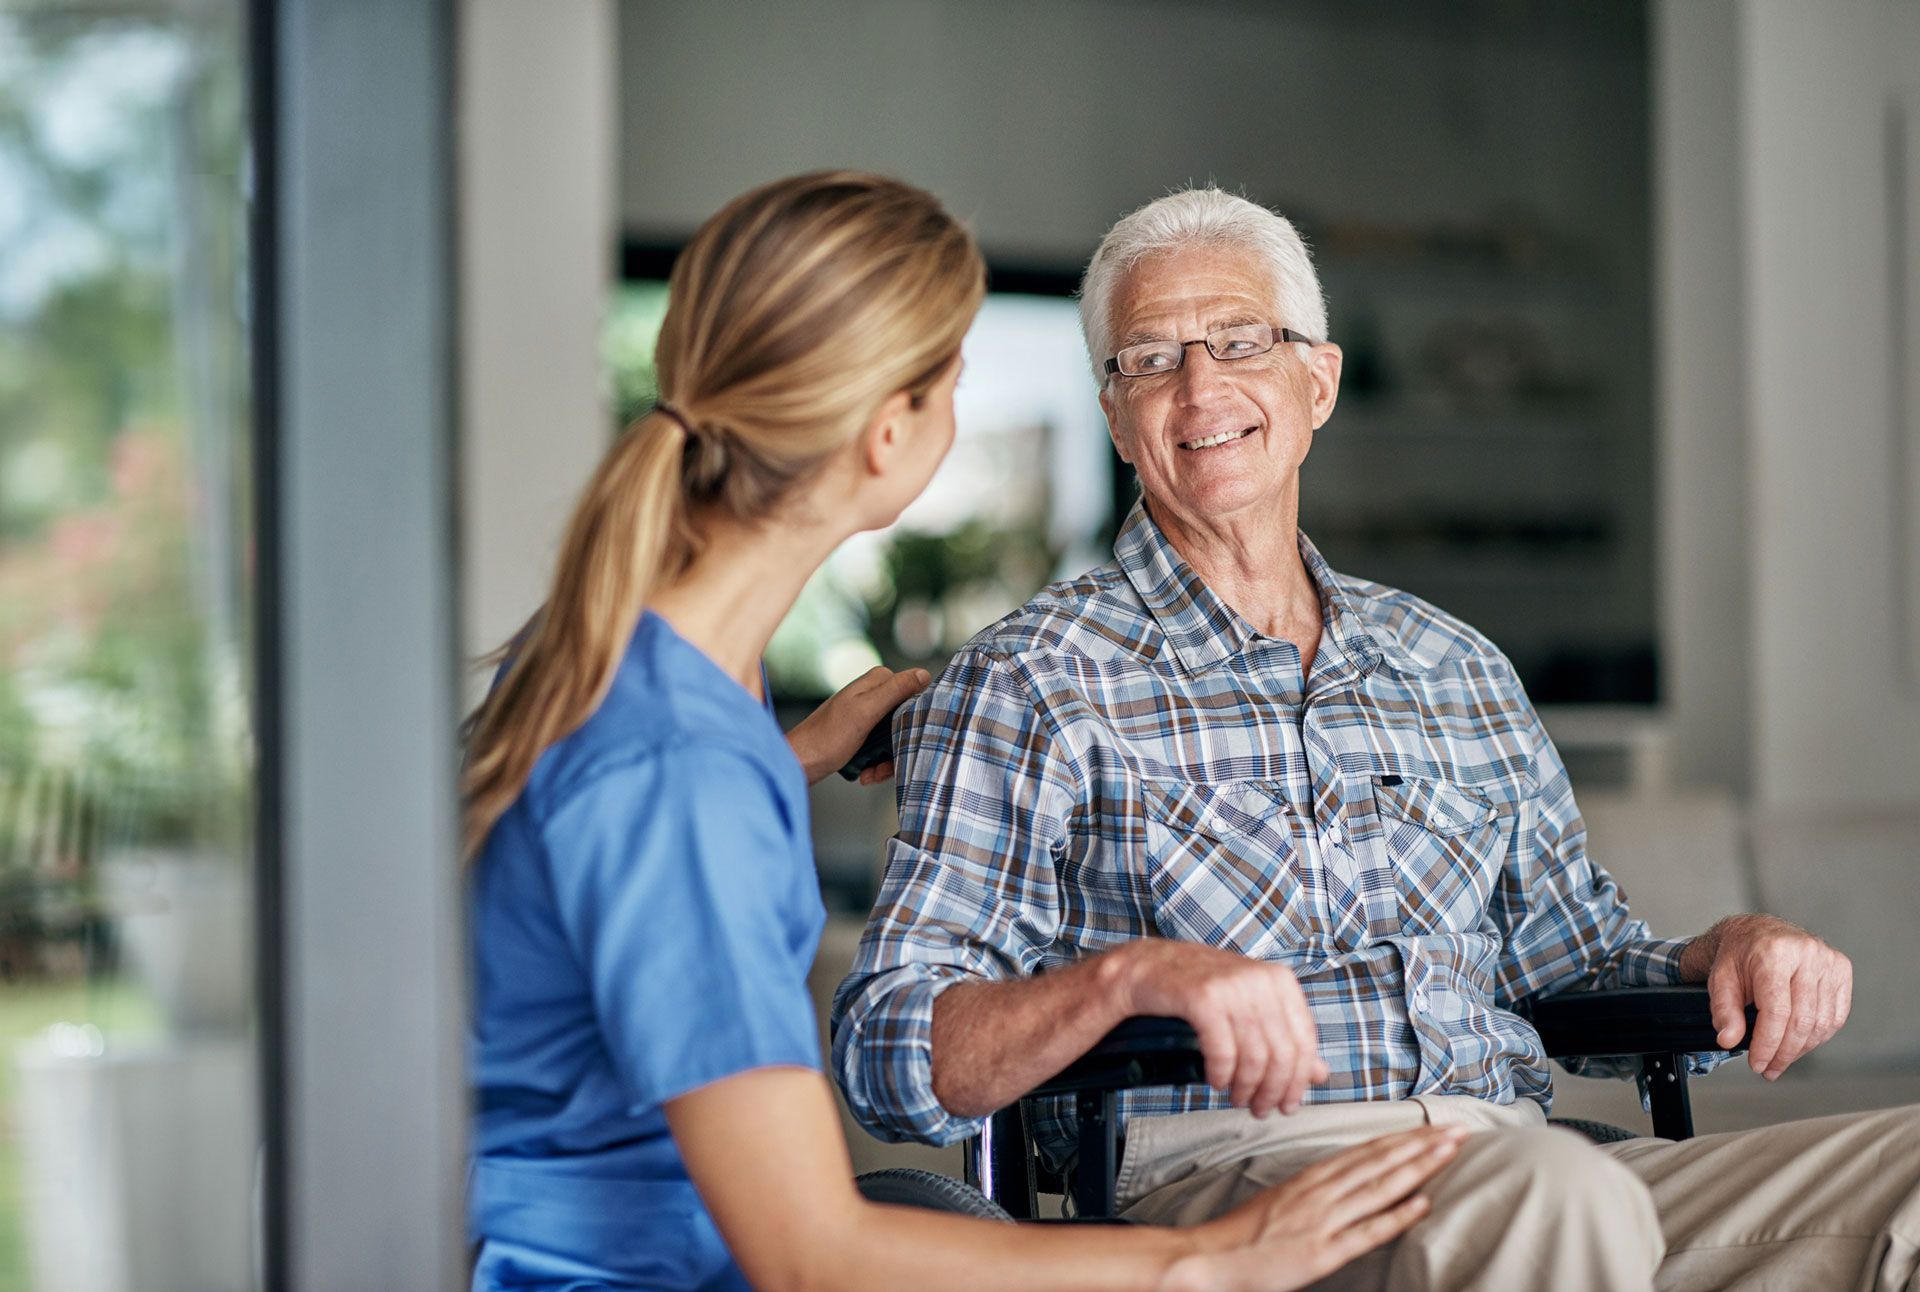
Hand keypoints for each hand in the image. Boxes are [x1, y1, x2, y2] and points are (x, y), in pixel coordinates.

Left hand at [784, 665, 930, 786]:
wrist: (798, 763)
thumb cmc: (826, 738)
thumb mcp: (865, 712)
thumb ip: (894, 691)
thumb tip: (924, 674)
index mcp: (876, 681)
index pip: (915, 690)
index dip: (918, 715)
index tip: (912, 736)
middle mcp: (873, 694)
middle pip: (907, 718)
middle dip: (901, 744)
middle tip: (885, 763)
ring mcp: (868, 715)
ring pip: (897, 737)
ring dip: (888, 760)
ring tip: (871, 773)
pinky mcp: (863, 733)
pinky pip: (883, 748)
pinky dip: (877, 764)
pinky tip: (866, 774)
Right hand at [1112, 939, 1329, 1117]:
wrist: (1147, 968)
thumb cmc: (1198, 990)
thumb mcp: (1249, 1008)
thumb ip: (1284, 1037)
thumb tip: (1321, 1074)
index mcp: (1279, 979)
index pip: (1304, 1040)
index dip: (1298, 1080)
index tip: (1288, 1104)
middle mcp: (1259, 978)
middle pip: (1282, 1053)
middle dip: (1273, 1090)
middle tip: (1260, 1109)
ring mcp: (1232, 986)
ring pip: (1254, 1056)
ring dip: (1246, 1088)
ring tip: (1238, 1099)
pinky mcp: (1203, 997)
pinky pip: (1223, 1051)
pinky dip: (1221, 1074)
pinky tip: (1216, 1082)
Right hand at [1163, 1126, 1465, 1291]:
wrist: (1212, 1256)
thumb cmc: (1243, 1233)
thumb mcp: (1281, 1200)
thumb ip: (1314, 1191)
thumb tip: (1344, 1183)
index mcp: (1311, 1179)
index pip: (1367, 1151)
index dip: (1404, 1138)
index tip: (1433, 1127)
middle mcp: (1321, 1192)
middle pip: (1380, 1161)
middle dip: (1422, 1144)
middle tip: (1458, 1130)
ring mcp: (1323, 1220)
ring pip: (1379, 1186)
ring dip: (1418, 1167)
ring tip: (1449, 1152)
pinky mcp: (1322, 1251)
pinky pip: (1366, 1230)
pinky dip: (1396, 1216)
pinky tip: (1422, 1203)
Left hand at [1685, 913, 1851, 1078]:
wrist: (1759, 932)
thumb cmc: (1740, 955)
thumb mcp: (1720, 979)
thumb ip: (1724, 1010)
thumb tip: (1729, 1040)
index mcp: (1774, 953)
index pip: (1777, 1011)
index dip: (1768, 1044)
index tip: (1757, 1063)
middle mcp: (1806, 954)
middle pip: (1802, 1021)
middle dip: (1784, 1053)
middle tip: (1768, 1068)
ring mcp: (1828, 960)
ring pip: (1822, 1023)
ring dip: (1801, 1049)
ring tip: (1781, 1058)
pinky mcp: (1841, 969)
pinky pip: (1836, 1016)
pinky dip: (1818, 1036)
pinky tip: (1799, 1043)